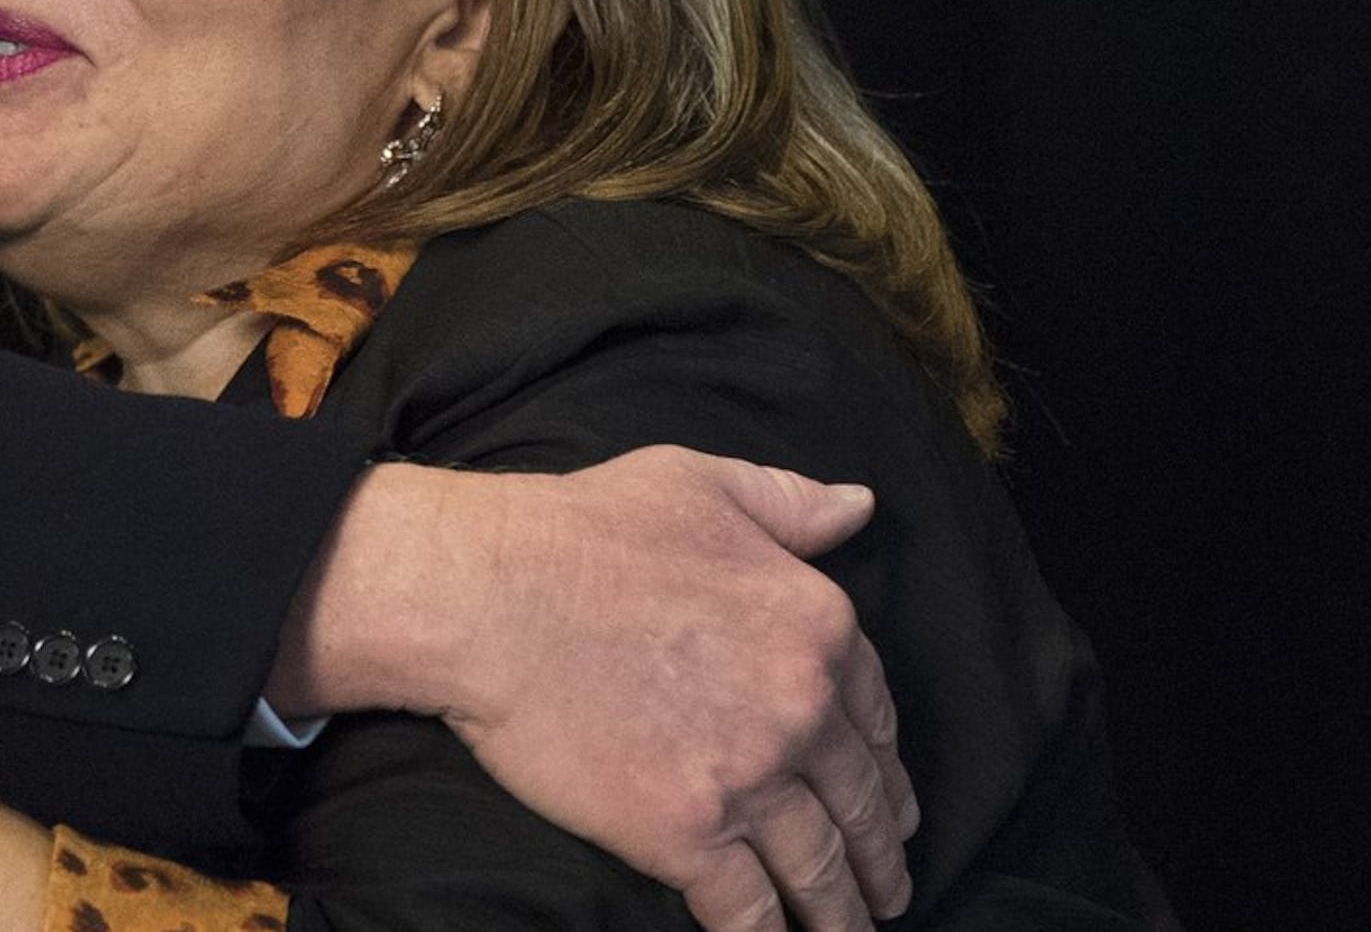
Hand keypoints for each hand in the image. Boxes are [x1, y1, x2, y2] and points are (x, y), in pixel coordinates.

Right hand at [284, 449, 917, 931]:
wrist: (484, 593)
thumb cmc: (579, 530)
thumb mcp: (699, 483)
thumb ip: (790, 502)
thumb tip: (859, 505)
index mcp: (816, 628)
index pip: (876, 718)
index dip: (884, 768)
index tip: (886, 801)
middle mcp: (802, 709)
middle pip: (861, 803)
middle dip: (879, 855)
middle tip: (886, 887)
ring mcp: (749, 778)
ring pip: (819, 865)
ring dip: (841, 909)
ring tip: (849, 929)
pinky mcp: (687, 834)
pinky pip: (748, 905)